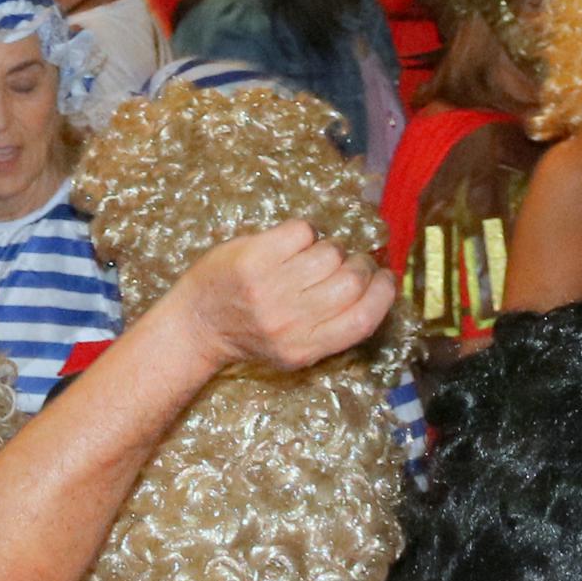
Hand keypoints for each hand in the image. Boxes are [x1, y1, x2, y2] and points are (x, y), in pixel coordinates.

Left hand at [170, 220, 397, 374]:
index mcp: (306, 348)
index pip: (364, 319)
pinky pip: (301, 231)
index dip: (383, 294)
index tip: (385, 278)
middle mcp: (290, 322)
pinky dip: (304, 232)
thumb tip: (376, 288)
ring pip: (329, 253)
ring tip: (313, 255)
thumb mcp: (295, 349)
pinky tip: (291, 243)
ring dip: (330, 248)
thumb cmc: (250, 333)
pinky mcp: (252, 259)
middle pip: (351, 281)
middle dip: (359, 264)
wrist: (196, 324)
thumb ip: (332, 327)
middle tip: (349, 261)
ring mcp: (270, 289)